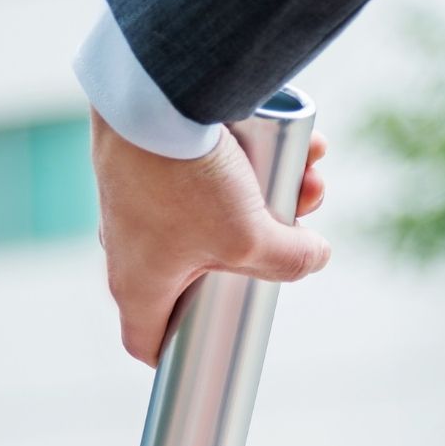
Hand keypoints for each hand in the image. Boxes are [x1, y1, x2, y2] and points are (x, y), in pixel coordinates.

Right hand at [92, 108, 330, 364]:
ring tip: (308, 180)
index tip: (209, 345)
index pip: (145, 340)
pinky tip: (297, 145)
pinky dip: (248, 161)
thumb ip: (289, 260)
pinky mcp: (147, 159)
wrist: (152, 93)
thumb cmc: (185, 180)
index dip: (176, 352)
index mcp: (138, 283)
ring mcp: (136, 201)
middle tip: (292, 233)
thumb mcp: (249, 236)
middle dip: (258, 251)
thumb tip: (316, 257)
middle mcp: (128, 246)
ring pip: (213, 215)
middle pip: (201, 272)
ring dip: (267, 200)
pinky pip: (204, 172)